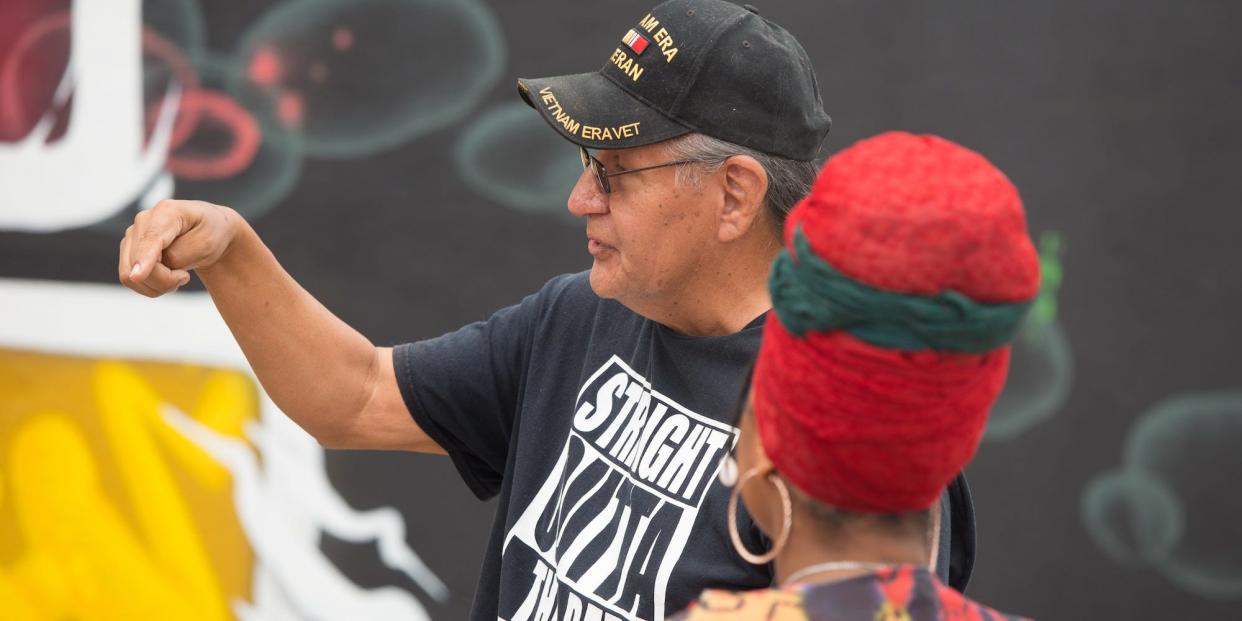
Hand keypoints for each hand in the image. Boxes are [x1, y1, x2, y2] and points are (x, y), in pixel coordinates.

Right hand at [119, 199, 237, 296]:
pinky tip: (167, 276)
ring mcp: (133, 235)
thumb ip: (178, 255)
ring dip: (157, 285)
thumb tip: (148, 268)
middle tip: (185, 277)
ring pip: (130, 274)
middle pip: (139, 262)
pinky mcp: (128, 250)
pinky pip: (129, 279)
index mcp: (167, 211)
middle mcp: (143, 220)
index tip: (137, 276)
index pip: (150, 238)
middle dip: (164, 280)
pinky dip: (151, 286)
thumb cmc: (210, 234)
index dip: (143, 259)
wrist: (209, 230)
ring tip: (178, 275)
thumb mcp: (206, 244)